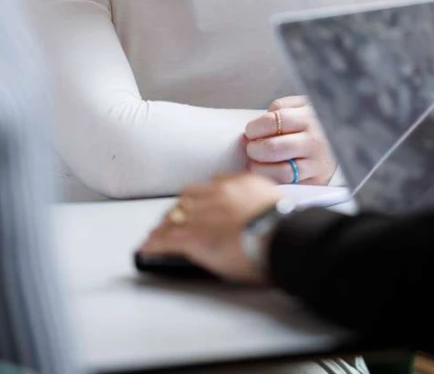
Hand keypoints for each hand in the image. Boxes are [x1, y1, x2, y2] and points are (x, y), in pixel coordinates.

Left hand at [139, 174, 282, 283]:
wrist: (283, 236)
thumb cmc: (287, 225)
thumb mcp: (275, 202)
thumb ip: (259, 201)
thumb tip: (255, 211)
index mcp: (239, 184)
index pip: (211, 186)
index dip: (199, 197)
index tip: (197, 203)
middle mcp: (217, 194)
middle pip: (187, 198)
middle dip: (178, 209)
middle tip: (171, 219)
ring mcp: (202, 214)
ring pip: (173, 217)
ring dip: (163, 226)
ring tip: (155, 235)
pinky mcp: (193, 237)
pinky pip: (166, 239)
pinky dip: (154, 244)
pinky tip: (147, 249)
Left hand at [244, 96, 336, 184]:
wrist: (346, 140)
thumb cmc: (316, 123)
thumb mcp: (303, 106)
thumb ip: (281, 107)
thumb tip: (259, 121)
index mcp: (310, 118)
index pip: (273, 121)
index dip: (255, 128)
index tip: (251, 131)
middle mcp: (316, 142)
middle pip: (273, 148)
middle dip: (254, 149)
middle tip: (252, 148)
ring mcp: (317, 165)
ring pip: (280, 172)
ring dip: (260, 169)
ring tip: (258, 162)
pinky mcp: (316, 183)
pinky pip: (288, 186)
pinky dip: (273, 182)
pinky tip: (269, 174)